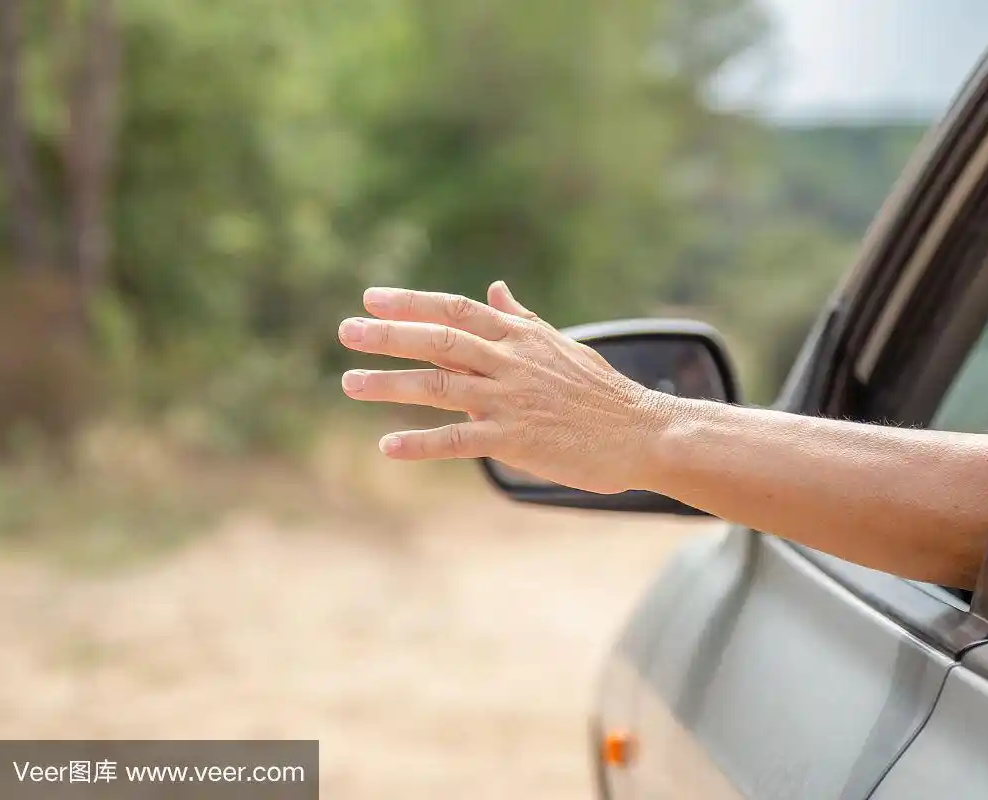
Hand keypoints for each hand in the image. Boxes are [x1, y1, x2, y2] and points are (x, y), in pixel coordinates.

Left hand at [336, 281, 677, 493]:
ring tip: (350, 383)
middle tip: (346, 331)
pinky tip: (387, 446)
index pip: (456, 310)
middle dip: (389, 334)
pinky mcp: (514, 439)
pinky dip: (421, 443)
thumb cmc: (600, 391)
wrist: (641, 432)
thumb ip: (522, 319)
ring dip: (390, 384)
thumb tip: (497, 288)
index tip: (371, 298)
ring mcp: (510, 399)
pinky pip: (458, 439)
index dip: (411, 302)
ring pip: (440, 386)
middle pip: (438, 340)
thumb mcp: (561, 345)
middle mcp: (509, 362)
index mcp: (519, 337)